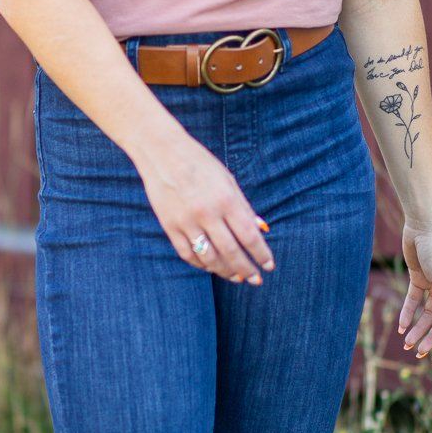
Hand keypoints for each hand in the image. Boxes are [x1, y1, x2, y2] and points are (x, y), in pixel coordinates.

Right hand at [133, 129, 274, 284]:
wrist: (162, 152)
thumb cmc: (200, 164)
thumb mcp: (228, 180)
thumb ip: (244, 207)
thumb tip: (261, 229)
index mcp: (226, 199)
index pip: (249, 236)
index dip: (261, 254)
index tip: (268, 266)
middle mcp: (207, 213)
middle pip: (231, 252)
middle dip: (246, 269)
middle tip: (255, 280)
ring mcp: (186, 221)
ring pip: (209, 258)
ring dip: (225, 271)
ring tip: (236, 277)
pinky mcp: (169, 226)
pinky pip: (188, 254)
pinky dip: (201, 264)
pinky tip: (211, 267)